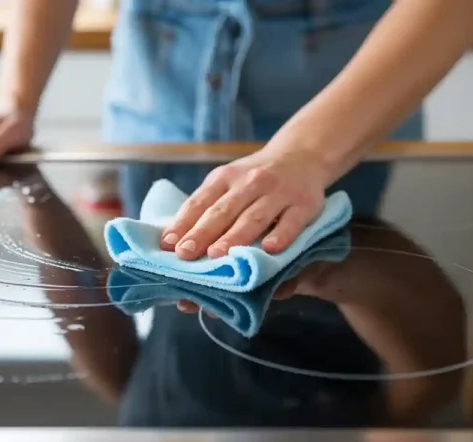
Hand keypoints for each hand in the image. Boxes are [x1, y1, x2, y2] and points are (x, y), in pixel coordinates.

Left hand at [160, 149, 329, 259]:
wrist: (302, 155)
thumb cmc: (255, 180)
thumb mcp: (228, 182)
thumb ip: (206, 207)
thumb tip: (172, 241)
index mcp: (225, 177)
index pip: (200, 202)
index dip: (183, 223)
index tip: (167, 245)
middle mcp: (250, 182)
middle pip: (223, 211)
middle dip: (203, 233)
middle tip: (185, 254)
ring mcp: (279, 193)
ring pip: (254, 217)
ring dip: (234, 236)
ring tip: (217, 255)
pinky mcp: (304, 204)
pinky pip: (292, 221)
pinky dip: (281, 234)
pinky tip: (270, 249)